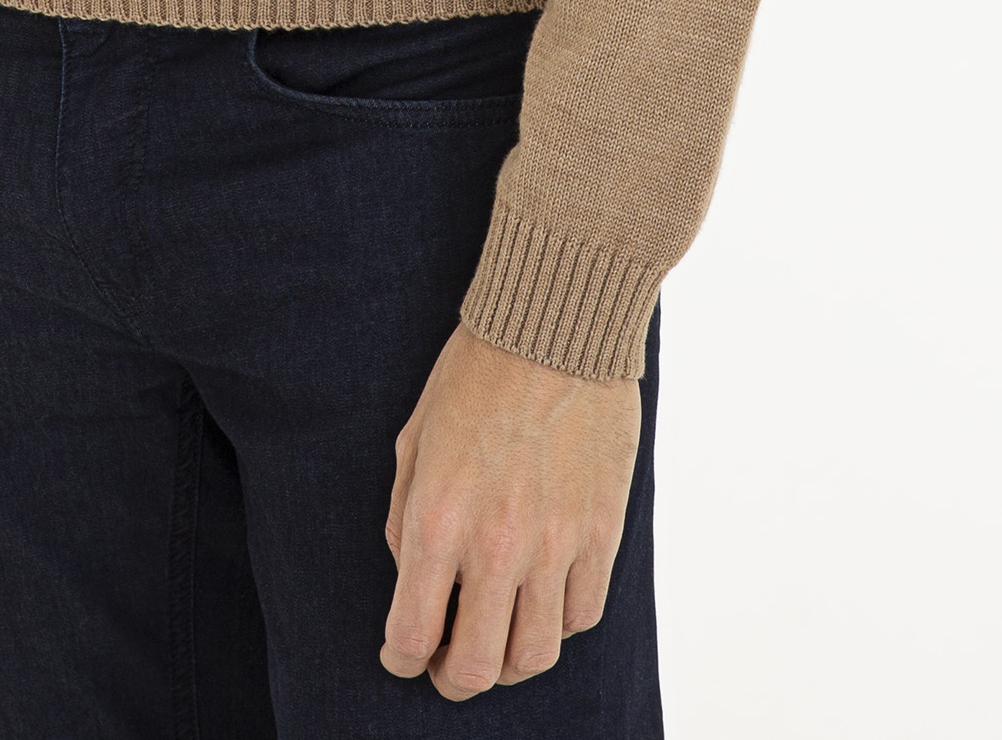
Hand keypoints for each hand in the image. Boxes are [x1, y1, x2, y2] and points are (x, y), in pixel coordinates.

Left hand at [381, 321, 640, 699]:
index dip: (400, 659)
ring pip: (535, 655)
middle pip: (476, 667)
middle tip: (448, 667)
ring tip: (497, 641)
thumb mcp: (414, 437)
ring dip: (509, 661)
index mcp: (438, 518)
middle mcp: (496, 543)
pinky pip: (582, 613)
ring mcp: (555, 543)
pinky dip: (558, 622)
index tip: (401, 655)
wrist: (556, 322)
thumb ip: (405, 516)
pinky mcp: (601, 532)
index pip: (410, 634)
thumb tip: (414, 579)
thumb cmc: (476, 371)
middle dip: (453, 679)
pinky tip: (542, 601)